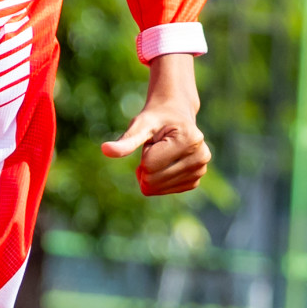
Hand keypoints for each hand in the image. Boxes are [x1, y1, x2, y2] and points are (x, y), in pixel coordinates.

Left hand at [100, 54, 210, 195]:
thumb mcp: (140, 124)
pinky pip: (166, 191)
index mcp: (189, 139)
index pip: (149, 165)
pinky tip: (165, 164)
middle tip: (154, 148)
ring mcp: (201, 170)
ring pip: (158, 188)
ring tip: (161, 154)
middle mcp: (201, 156)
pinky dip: (158, 180)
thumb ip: (126, 140)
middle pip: (153, 180)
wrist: (175, 116)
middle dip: (145, 166)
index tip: (152, 140)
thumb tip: (105, 150)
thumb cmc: (156, 118)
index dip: (142, 154)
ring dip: (151, 173)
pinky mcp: (195, 180)